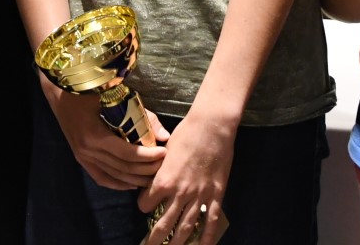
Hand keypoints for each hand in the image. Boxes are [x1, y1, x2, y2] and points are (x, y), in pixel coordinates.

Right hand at [50, 86, 166, 190]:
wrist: (58, 92)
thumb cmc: (88, 89)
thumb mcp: (115, 96)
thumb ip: (141, 115)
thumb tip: (164, 135)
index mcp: (95, 136)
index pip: (127, 154)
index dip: (147, 157)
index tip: (164, 152)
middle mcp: (88, 151)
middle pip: (122, 168)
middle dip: (146, 169)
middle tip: (163, 166)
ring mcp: (82, 156)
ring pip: (113, 176)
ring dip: (134, 179)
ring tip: (153, 177)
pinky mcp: (80, 158)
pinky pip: (100, 177)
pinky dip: (117, 183)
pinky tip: (131, 185)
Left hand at [139, 108, 233, 244]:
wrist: (211, 127)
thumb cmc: (186, 134)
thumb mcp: (165, 152)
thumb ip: (160, 170)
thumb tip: (156, 178)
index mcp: (163, 181)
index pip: (146, 204)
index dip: (143, 205)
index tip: (145, 204)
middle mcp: (179, 193)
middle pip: (164, 224)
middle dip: (155, 239)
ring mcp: (199, 196)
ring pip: (186, 227)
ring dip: (177, 243)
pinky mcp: (216, 195)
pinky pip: (211, 220)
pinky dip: (207, 237)